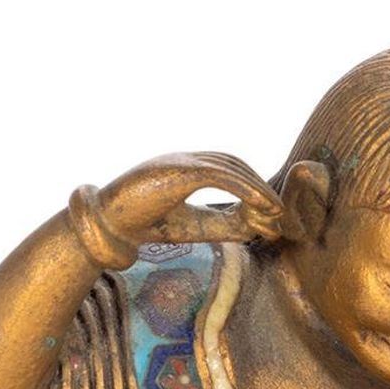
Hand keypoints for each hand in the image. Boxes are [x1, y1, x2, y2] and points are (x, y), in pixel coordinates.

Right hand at [98, 152, 283, 246]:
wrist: (111, 224)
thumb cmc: (144, 223)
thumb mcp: (190, 226)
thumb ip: (218, 223)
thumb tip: (253, 230)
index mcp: (187, 169)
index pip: (229, 169)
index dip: (253, 188)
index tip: (270, 213)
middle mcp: (187, 158)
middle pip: (234, 163)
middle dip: (259, 186)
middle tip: (278, 211)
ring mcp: (182, 160)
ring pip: (230, 167)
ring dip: (257, 188)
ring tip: (275, 210)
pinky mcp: (179, 169)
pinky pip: (219, 174)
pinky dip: (243, 188)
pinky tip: (259, 204)